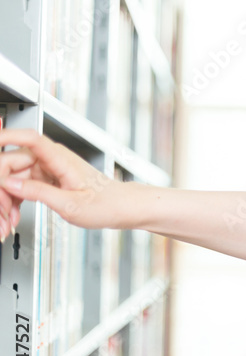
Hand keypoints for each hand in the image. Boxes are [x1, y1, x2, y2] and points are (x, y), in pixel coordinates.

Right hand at [0, 129, 127, 231]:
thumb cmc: (107, 204)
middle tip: (2, 211)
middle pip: (11, 162)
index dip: (7, 136)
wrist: (123, 208)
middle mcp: (52, 160)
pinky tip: (14, 215)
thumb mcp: (70, 204)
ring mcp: (48, 169)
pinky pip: (21, 186)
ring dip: (6, 198)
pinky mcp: (46, 180)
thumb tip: (11, 183)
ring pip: (13, 177)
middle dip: (1, 186)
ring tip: (8, 219)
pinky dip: (15, 200)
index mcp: (60, 159)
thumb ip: (38, 192)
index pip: (29, 138)